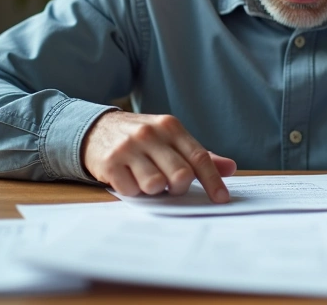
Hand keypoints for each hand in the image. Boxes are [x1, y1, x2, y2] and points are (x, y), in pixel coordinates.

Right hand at [81, 111, 236, 202]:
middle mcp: (150, 134)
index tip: (221, 199)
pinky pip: (131, 191)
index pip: (198, 157)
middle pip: (180, 175)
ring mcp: (129, 147)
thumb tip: (230, 168)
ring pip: (155, 185)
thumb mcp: (170, 139)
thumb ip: (198, 155)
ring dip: (155, 190)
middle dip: (179, 187)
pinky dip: (133, 191)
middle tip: (170, 186)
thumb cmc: (141, 139)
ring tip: (147, 179)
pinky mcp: (109, 163)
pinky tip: (129, 178)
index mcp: (170, 127)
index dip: (212, 180)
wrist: (95, 129)